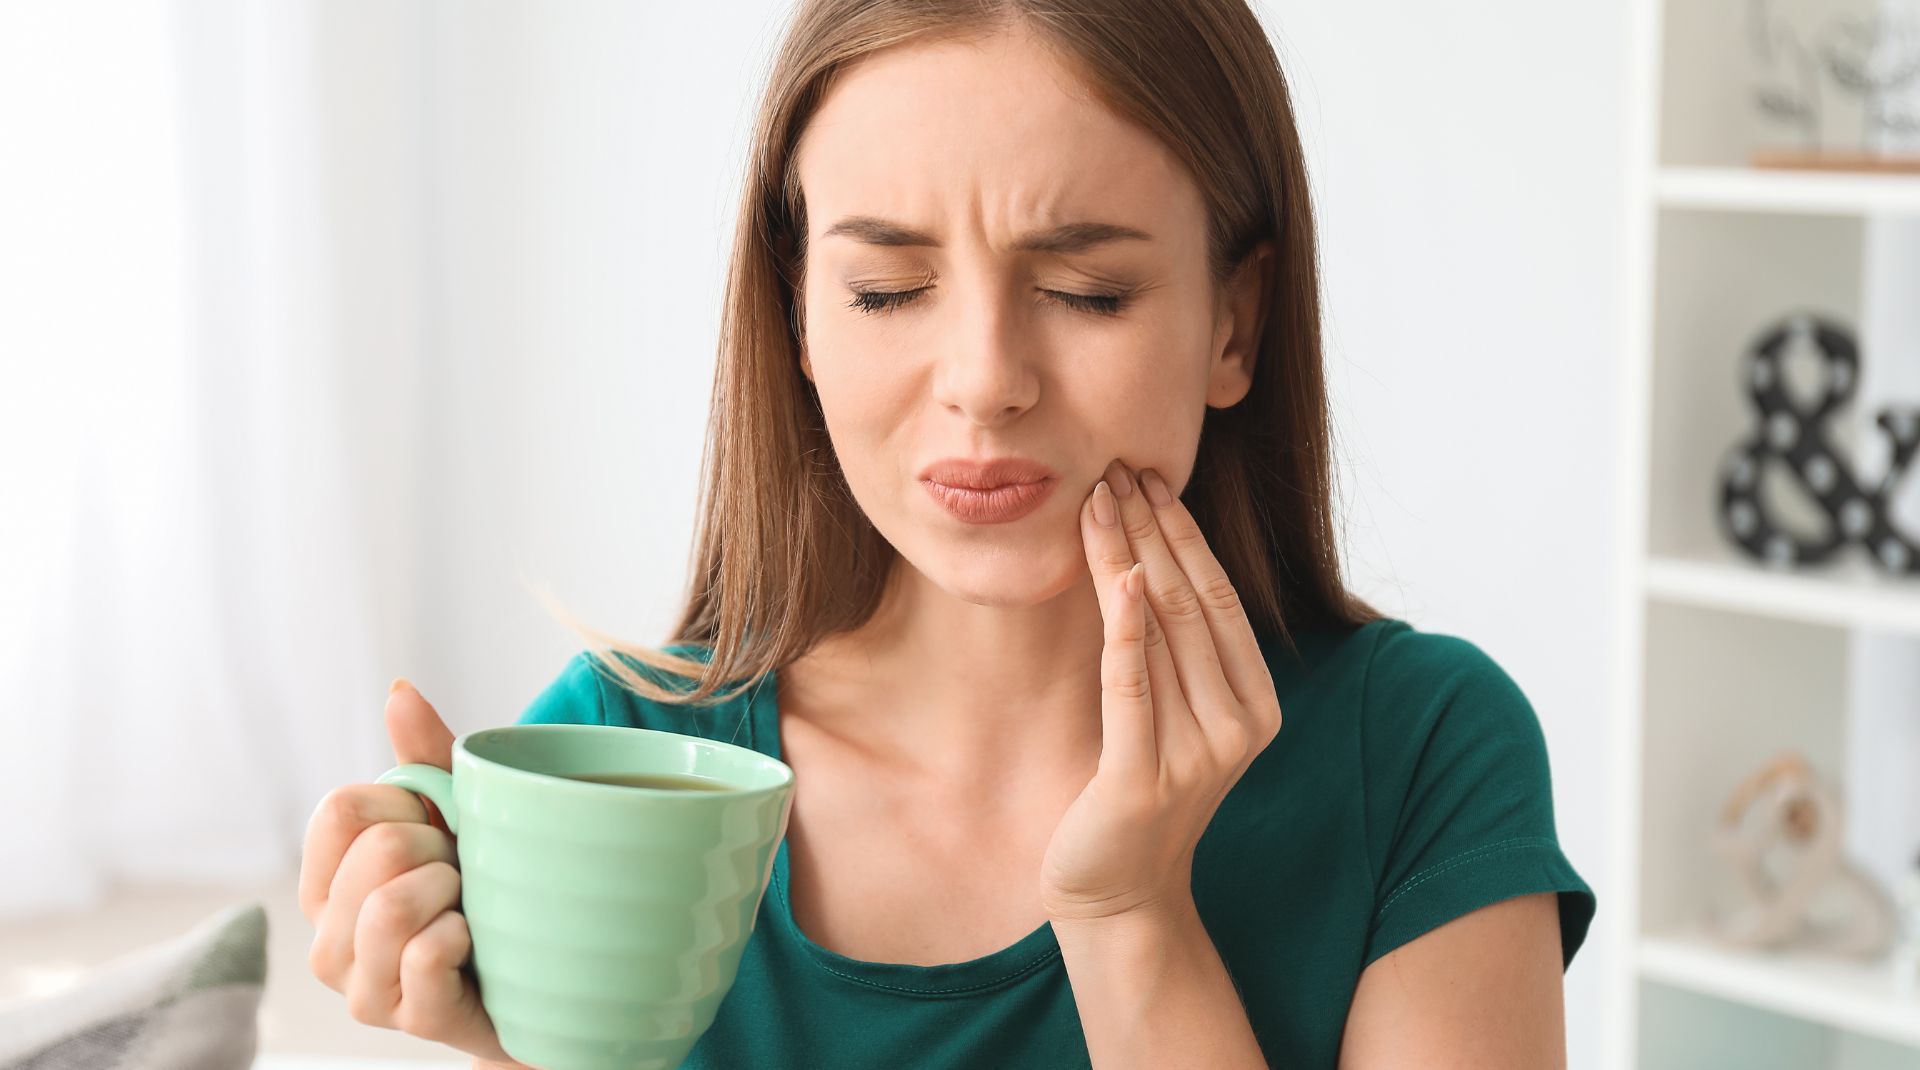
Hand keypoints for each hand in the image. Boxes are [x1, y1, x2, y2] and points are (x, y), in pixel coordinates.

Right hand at [299, 680, 529, 1068]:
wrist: (544, 981)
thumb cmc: (487, 896)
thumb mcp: (458, 819)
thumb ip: (424, 758)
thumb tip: (399, 690)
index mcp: (327, 885)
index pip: (340, 811)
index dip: (406, 804)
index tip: (438, 829)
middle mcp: (328, 941)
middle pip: (376, 850)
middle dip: (440, 847)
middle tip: (464, 875)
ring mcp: (364, 989)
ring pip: (390, 906)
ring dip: (453, 890)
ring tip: (470, 905)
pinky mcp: (412, 1021)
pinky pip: (426, 954)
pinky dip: (463, 934)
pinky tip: (477, 942)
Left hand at [1040, 459, 1284, 922]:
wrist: (1117, 891)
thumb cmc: (1139, 788)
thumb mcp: (1169, 711)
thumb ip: (1174, 649)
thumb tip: (1145, 556)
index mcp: (1256, 705)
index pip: (1219, 598)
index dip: (1184, 533)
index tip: (1149, 475)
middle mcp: (1238, 727)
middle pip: (1189, 603)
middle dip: (1152, 529)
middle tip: (1116, 467)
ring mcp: (1196, 757)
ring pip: (1159, 632)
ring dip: (1125, 557)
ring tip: (1096, 500)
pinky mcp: (1142, 781)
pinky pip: (1132, 689)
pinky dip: (1123, 630)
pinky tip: (1112, 578)